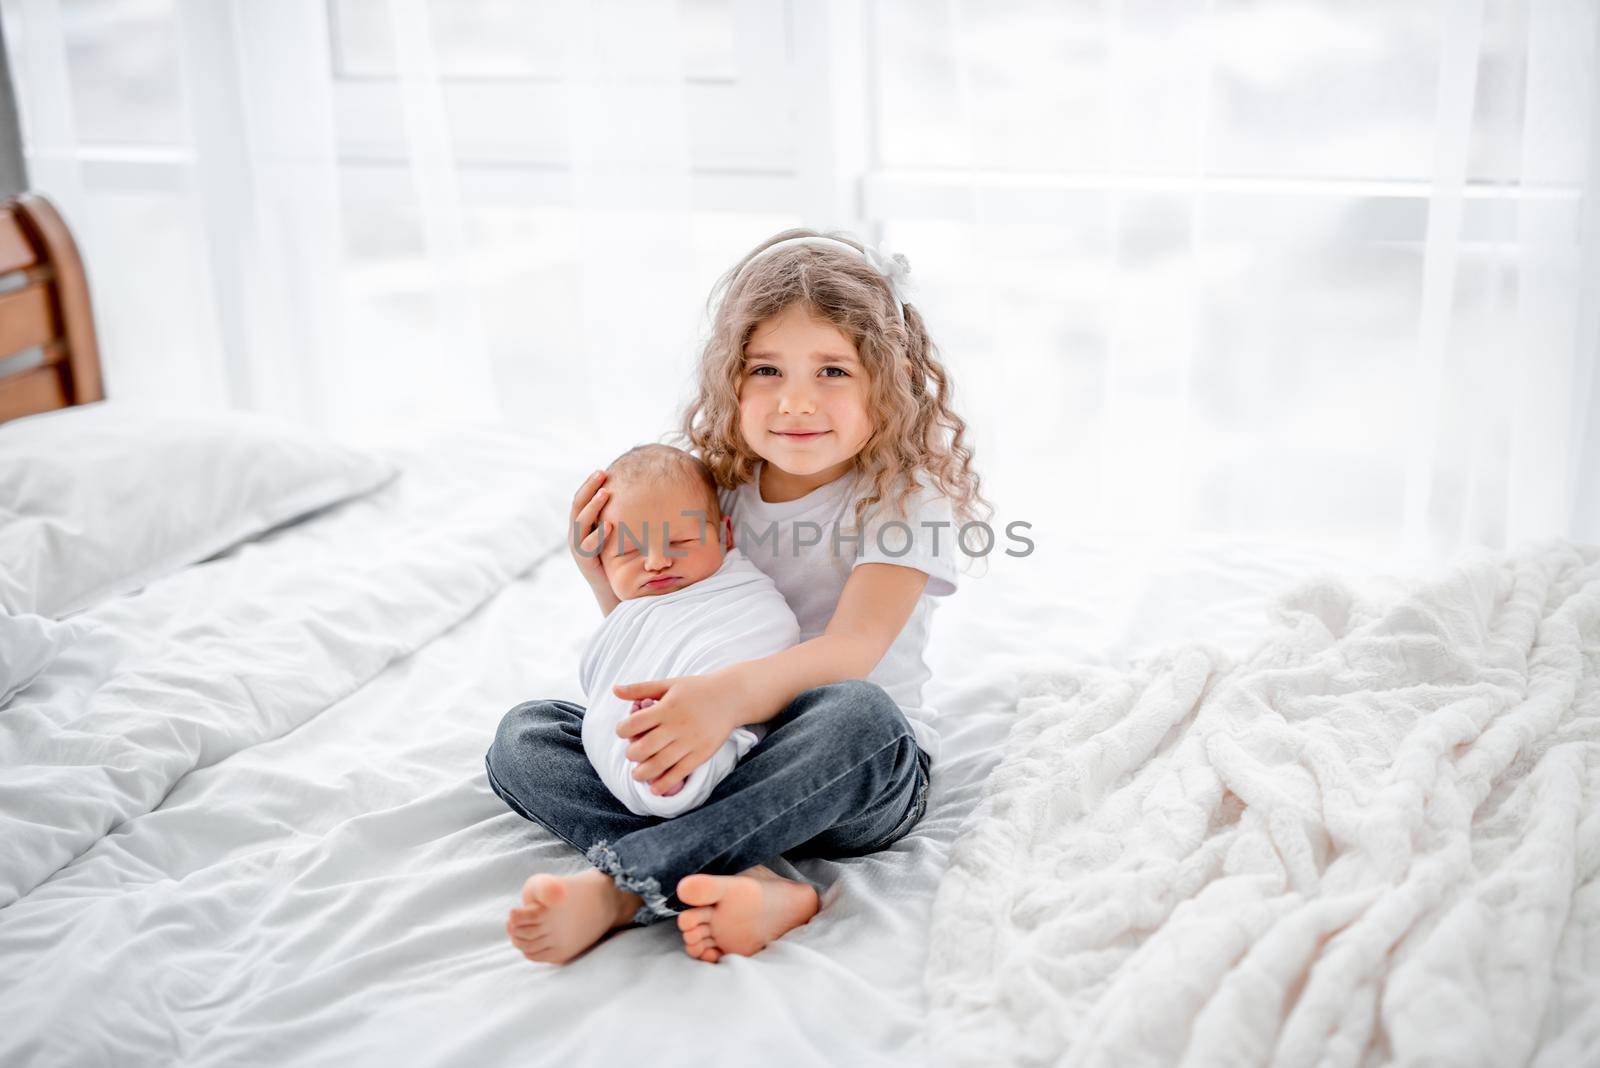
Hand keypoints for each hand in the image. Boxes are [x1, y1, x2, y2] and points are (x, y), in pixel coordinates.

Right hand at [568, 469, 613, 598]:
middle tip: (602, 473)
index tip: (602, 470)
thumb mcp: (618, 532)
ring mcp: (578, 548)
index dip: (589, 484)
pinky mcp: (584, 562)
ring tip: (606, 493)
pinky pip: (588, 546)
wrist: (613, 589)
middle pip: (578, 505)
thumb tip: (639, 491)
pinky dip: (598, 535)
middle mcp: (576, 533)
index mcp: (582, 524)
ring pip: (580, 522)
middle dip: (589, 488)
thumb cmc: (618, 557)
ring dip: (593, 506)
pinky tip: (610, 525)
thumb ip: (620, 515)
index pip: (582, 499)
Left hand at [613, 672, 747, 796]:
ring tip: (638, 774)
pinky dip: (664, 784)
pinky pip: (679, 773)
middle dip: (631, 754)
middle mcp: (676, 726)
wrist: (731, 697)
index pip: (634, 724)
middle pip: (644, 748)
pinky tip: (655, 788)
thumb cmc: (697, 689)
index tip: (624, 732)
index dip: (622, 730)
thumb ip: (641, 688)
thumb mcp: (669, 684)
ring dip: (642, 773)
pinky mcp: (701, 754)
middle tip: (632, 754)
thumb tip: (614, 690)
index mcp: (666, 708)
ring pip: (659, 764)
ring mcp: (689, 742)